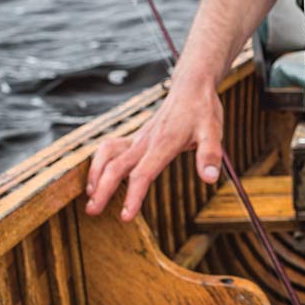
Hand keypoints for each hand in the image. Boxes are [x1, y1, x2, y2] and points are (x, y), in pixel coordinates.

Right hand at [85, 82, 222, 221]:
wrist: (191, 87)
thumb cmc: (202, 110)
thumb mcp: (214, 131)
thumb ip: (210, 155)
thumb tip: (210, 179)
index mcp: (165, 143)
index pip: (143, 173)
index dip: (133, 196)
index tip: (125, 216)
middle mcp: (146, 141)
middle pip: (117, 166)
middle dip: (103, 190)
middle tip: (92, 212)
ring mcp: (138, 137)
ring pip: (107, 154)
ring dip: (95, 174)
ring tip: (90, 196)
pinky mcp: (135, 136)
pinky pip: (110, 147)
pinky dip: (98, 162)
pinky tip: (97, 177)